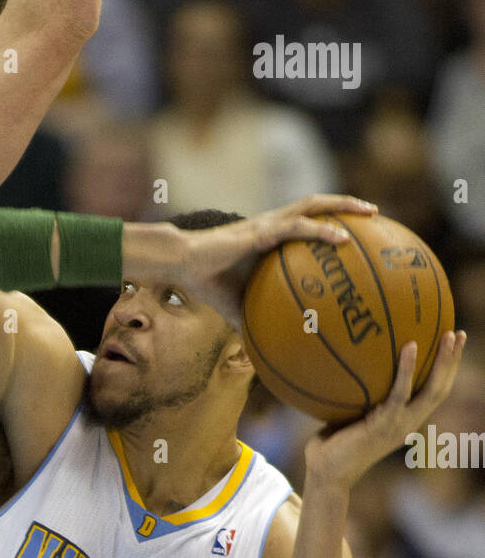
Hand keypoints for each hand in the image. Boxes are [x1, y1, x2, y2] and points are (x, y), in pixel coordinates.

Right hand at [174, 195, 377, 328]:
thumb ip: (254, 321)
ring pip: (313, 205)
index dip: (332, 220)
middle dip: (347, 206)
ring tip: (370, 212)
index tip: (358, 230)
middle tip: (375, 213)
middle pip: (318, 205)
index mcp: (270, 236)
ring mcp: (268, 224)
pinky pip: (298, 227)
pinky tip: (341, 239)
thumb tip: (264, 352)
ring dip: (343, 206)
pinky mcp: (260, 230)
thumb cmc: (206, 282)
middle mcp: (274, 223)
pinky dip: (321, 231)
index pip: (307, 221)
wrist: (182, 264)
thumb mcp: (236, 307)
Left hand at [303, 331, 466, 491]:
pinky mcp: (383, 425)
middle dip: (452, 361)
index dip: (445, 370)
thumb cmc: (331, 445)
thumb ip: (357, 395)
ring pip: (431, 391)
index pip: (432, 393)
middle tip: (458, 333)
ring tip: (448, 334)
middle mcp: (407, 424)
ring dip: (443, 362)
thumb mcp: (349, 415)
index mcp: (404, 421)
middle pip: (440, 389)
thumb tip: (347, 364)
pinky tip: (410, 346)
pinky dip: (407, 369)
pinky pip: (399, 393)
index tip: (451, 345)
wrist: (325, 473)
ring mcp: (398, 426)